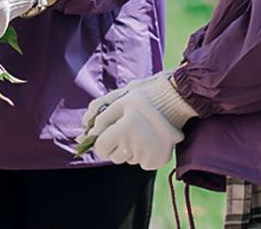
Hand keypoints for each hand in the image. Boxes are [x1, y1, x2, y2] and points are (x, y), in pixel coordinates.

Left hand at [78, 72, 196, 169]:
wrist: (176, 102)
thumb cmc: (144, 99)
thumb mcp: (118, 103)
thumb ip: (100, 120)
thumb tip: (84, 136)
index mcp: (122, 131)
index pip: (100, 149)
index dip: (102, 141)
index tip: (110, 133)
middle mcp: (134, 147)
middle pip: (114, 157)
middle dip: (116, 145)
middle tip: (127, 130)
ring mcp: (147, 156)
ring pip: (128, 160)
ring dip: (129, 149)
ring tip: (140, 132)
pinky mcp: (157, 161)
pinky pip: (142, 162)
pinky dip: (142, 154)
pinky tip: (149, 140)